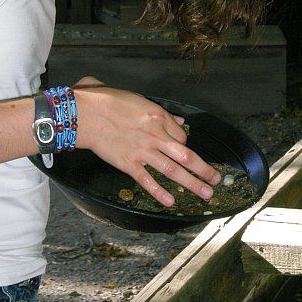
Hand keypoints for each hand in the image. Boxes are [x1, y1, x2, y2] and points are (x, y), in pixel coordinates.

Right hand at [74, 86, 220, 205]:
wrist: (85, 114)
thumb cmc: (107, 101)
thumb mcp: (138, 100)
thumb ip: (161, 113)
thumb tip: (178, 121)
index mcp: (158, 117)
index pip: (181, 136)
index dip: (186, 146)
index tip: (185, 152)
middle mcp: (155, 136)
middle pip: (186, 156)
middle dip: (204, 170)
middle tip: (216, 181)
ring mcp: (143, 151)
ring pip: (173, 170)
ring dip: (192, 184)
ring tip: (206, 194)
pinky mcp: (128, 163)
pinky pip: (147, 180)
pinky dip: (159, 192)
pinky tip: (171, 201)